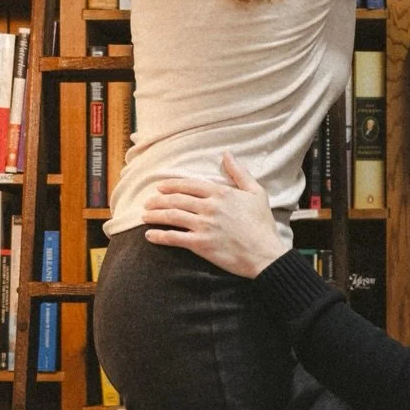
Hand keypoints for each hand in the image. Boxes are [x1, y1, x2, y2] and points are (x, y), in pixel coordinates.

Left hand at [143, 153, 284, 277]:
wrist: (265, 254)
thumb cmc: (262, 225)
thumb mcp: (257, 193)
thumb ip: (240, 173)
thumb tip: (227, 155)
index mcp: (221, 193)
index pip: (189, 185)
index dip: (172, 185)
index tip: (160, 187)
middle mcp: (209, 207)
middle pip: (176, 199)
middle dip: (158, 200)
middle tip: (148, 202)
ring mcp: (203, 225)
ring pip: (171, 216)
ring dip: (154, 215)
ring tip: (145, 216)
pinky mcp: (200, 244)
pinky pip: (174, 238)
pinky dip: (159, 236)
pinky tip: (149, 235)